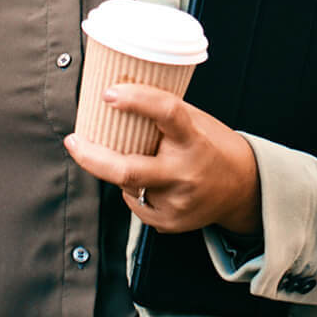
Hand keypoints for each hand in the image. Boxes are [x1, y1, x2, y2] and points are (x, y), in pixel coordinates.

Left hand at [62, 83, 260, 234]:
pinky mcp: (168, 222)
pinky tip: (149, 181)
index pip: (167, 113)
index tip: (109, 93)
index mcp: (195, 140)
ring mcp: (176, 203)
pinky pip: (135, 202)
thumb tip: (117, 93)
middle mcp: (185, 174)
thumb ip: (162, 113)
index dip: (137, 101)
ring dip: (118, 169)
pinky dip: (133, 188)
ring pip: (127, 185)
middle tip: (73, 141)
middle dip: (92, 156)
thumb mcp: (196, 123)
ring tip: (130, 158)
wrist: (243, 190)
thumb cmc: (213, 148)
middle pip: (127, 170)